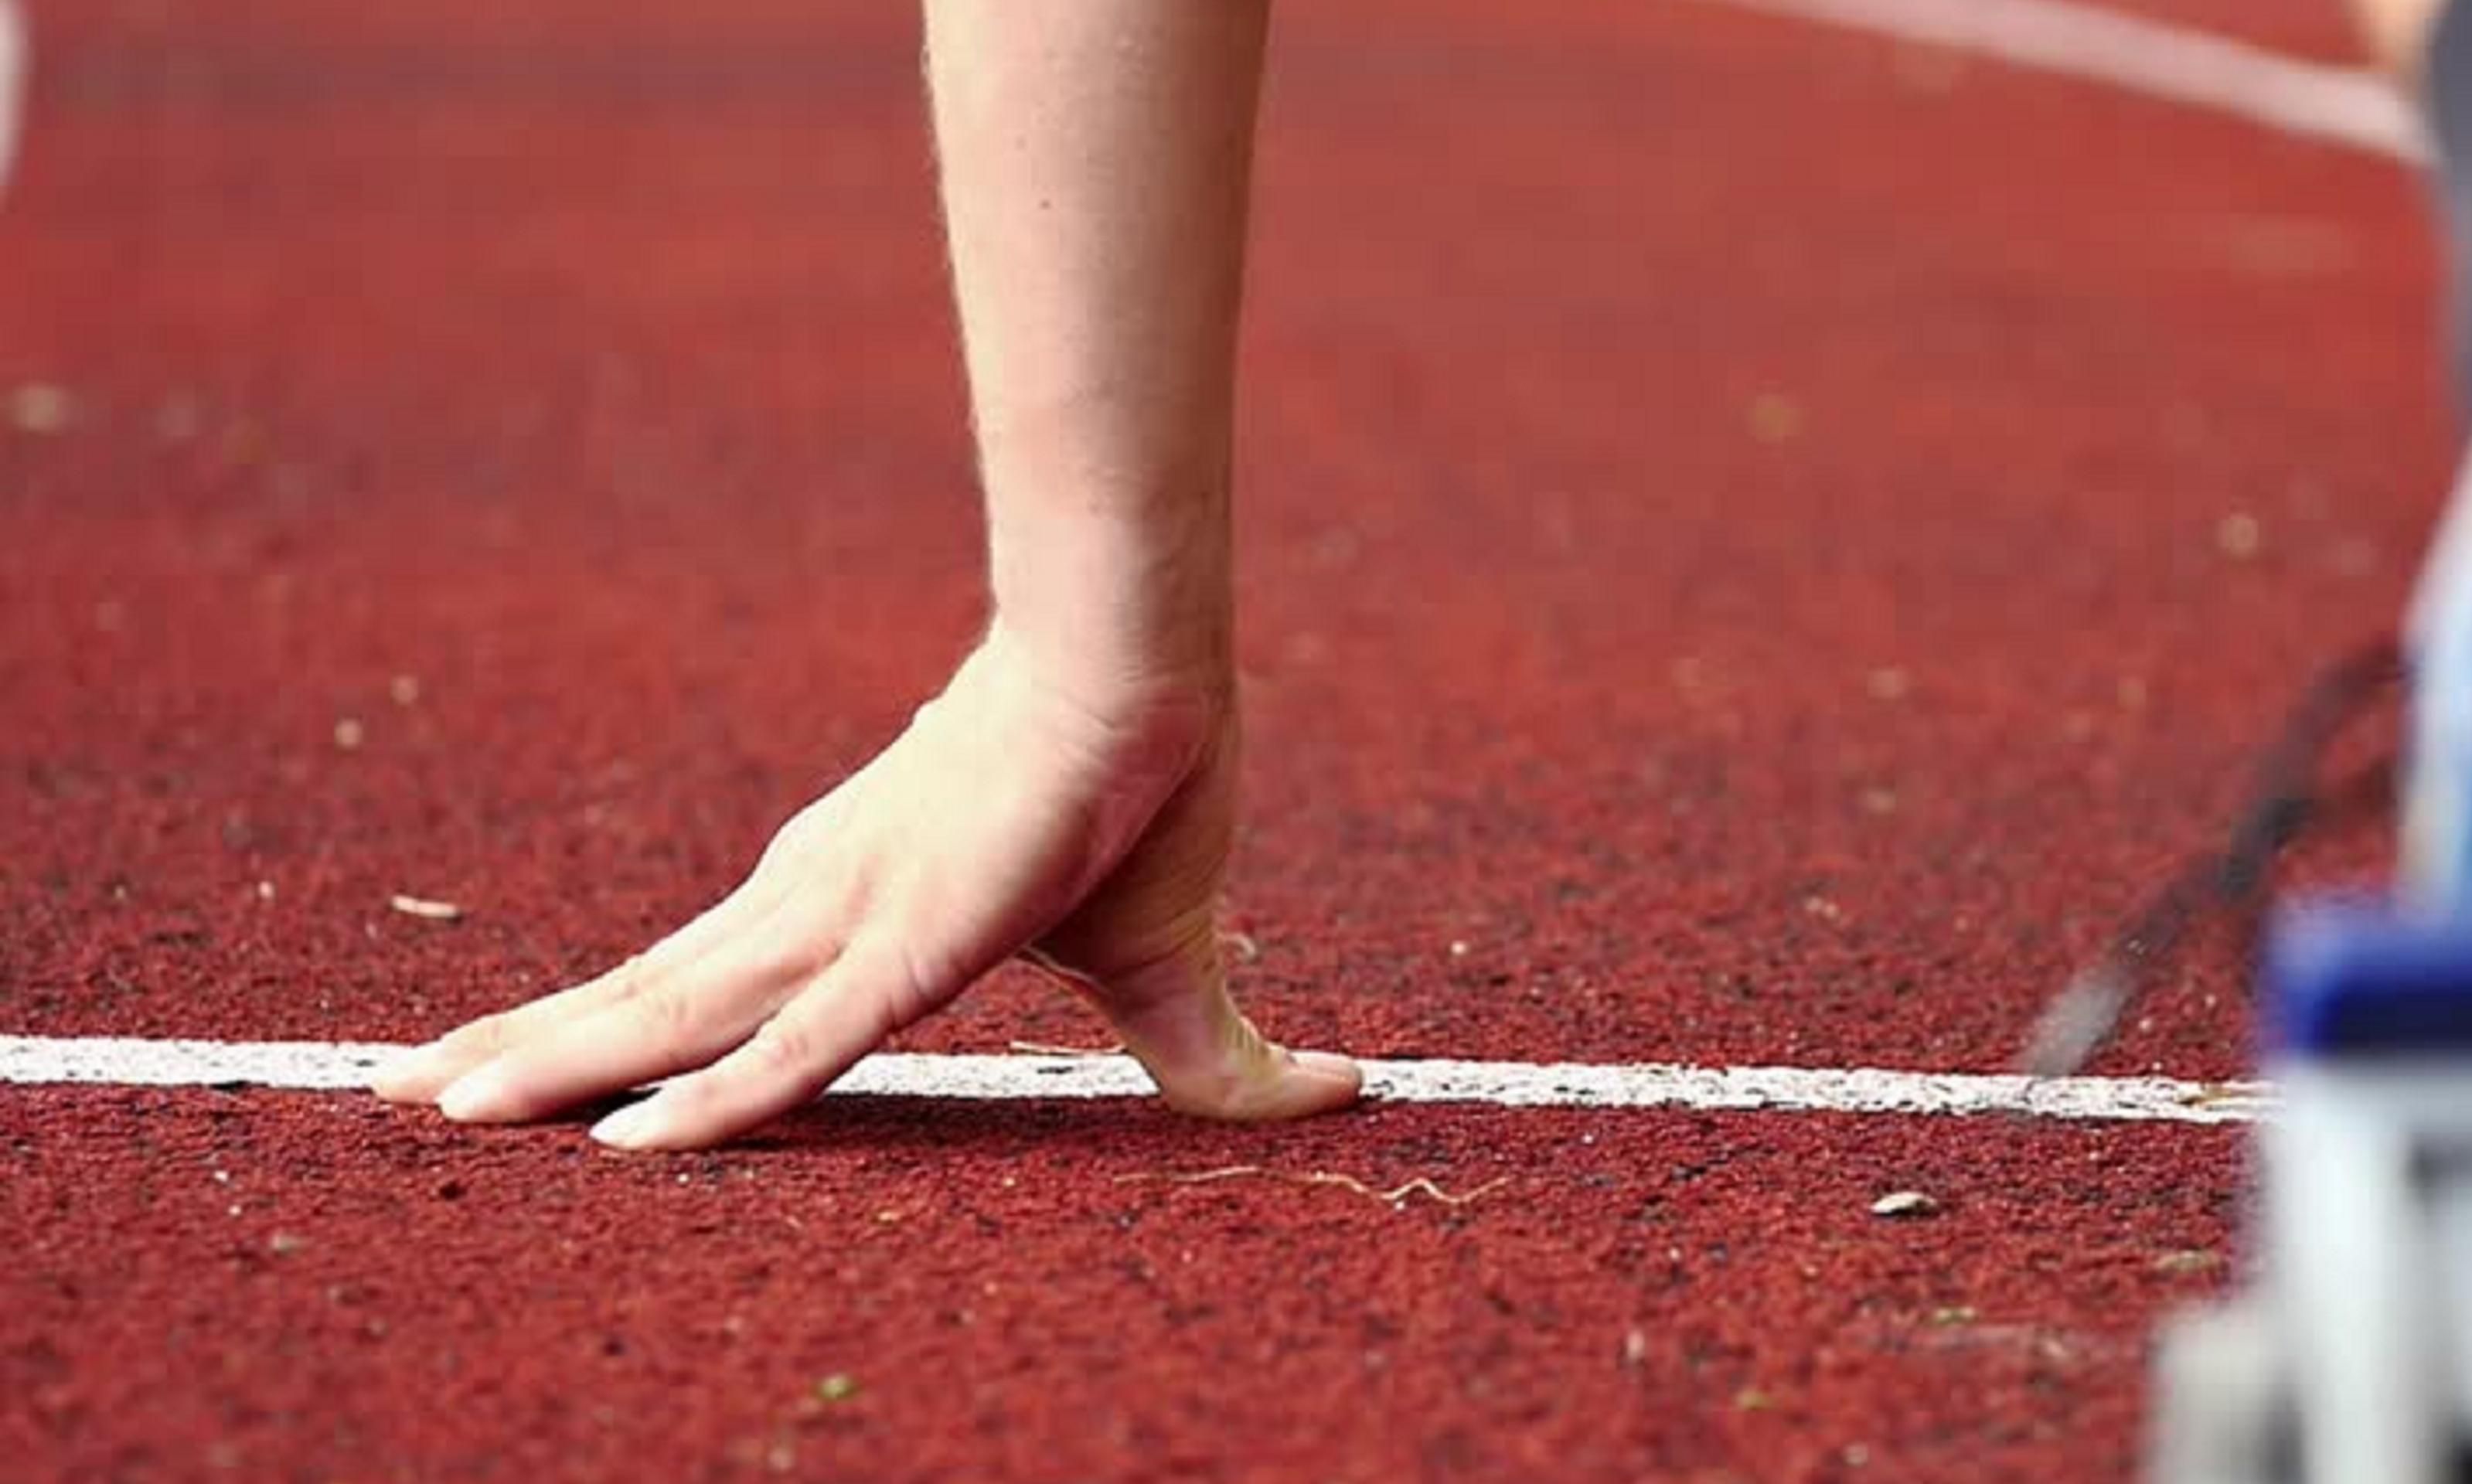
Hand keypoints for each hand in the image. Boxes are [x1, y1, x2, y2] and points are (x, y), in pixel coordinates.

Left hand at [371, 626, 1362, 1149]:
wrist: (1149, 670)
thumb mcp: (1163, 962)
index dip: (602, 1030)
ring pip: (672, 1018)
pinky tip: (626, 1150)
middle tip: (398, 1093)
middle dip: (523, 1050)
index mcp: (849, 902)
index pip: (700, 984)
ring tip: (424, 1107)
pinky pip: (792, 1047)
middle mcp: (813, 909)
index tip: (502, 1066)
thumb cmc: (1144, 788)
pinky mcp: (904, 946)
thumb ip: (1203, 1052)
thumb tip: (1344, 1097)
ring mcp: (846, 925)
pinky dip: (711, 1102)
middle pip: (645, 997)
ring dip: (551, 1066)